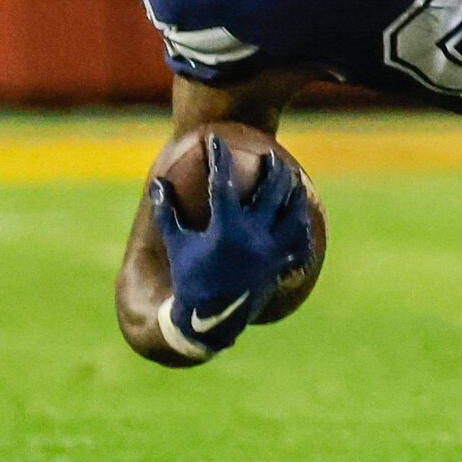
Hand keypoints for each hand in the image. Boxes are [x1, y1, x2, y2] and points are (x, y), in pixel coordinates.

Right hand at [150, 135, 313, 359]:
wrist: (208, 321)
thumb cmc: (188, 280)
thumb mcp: (176, 245)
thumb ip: (167, 212)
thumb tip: (157, 182)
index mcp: (226, 230)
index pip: (223, 183)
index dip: (219, 158)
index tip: (215, 140)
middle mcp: (253, 238)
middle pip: (272, 192)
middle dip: (273, 170)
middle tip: (272, 156)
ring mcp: (271, 252)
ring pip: (293, 214)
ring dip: (294, 194)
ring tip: (294, 181)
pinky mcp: (280, 266)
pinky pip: (300, 243)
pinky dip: (303, 229)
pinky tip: (303, 218)